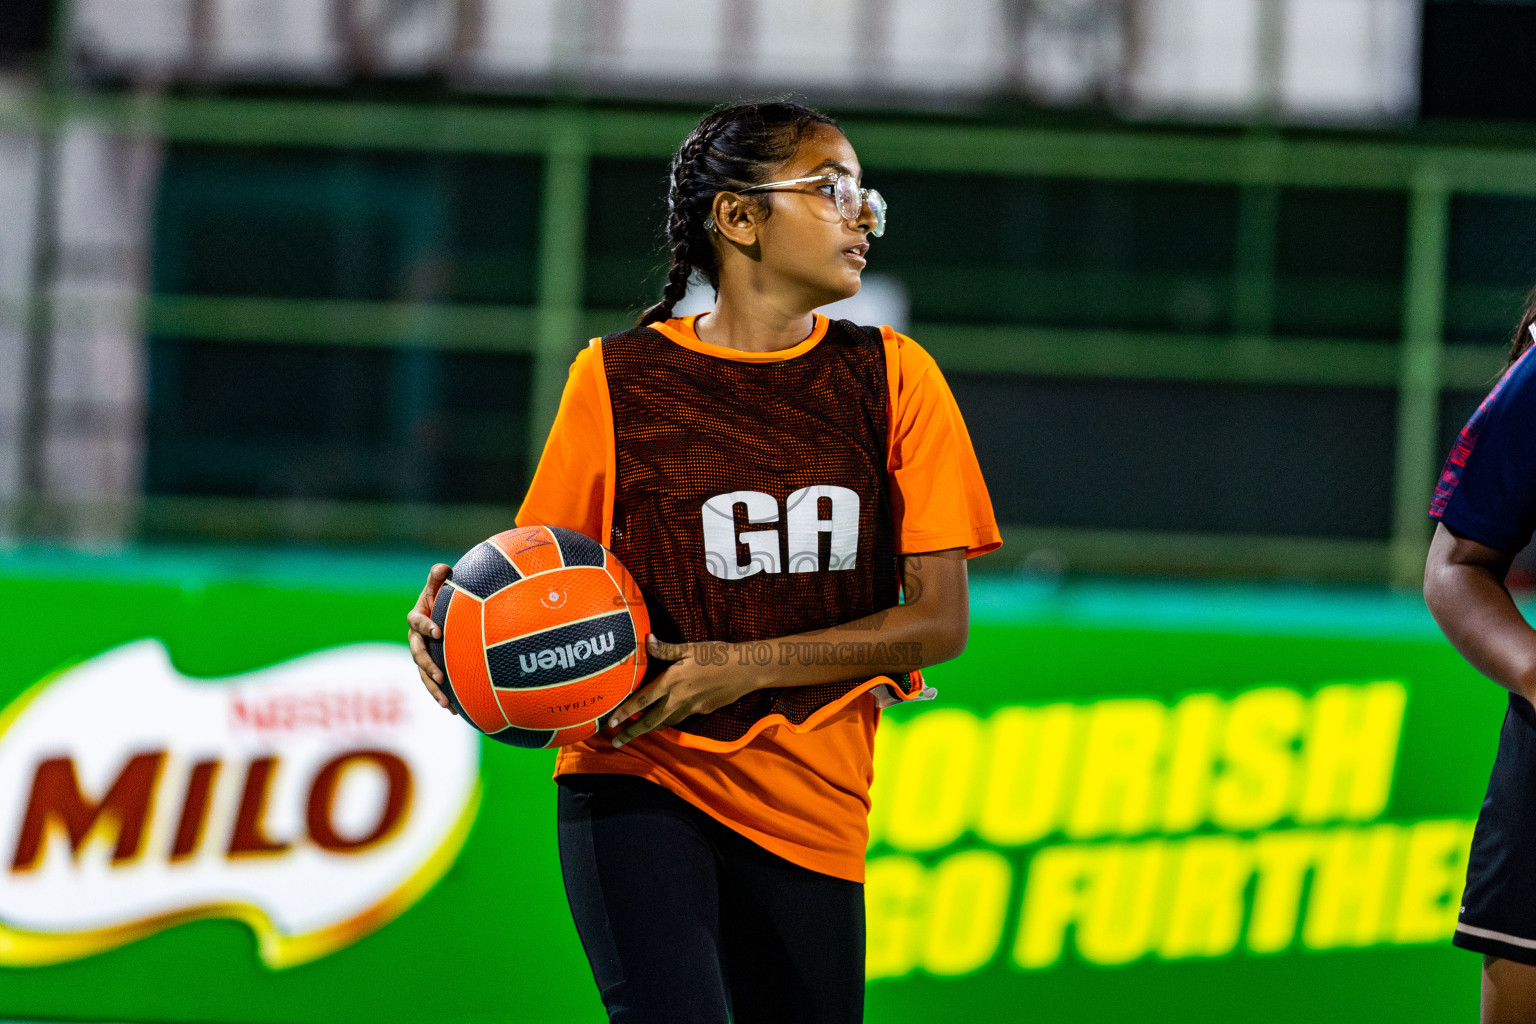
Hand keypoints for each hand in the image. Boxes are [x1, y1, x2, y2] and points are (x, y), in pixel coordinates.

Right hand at [406, 563, 455, 713]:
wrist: (440, 614)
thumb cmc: (440, 598)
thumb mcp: (438, 587)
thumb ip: (438, 577)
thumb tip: (444, 567)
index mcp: (417, 619)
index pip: (417, 622)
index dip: (426, 626)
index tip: (439, 631)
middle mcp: (416, 639)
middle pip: (418, 654)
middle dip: (428, 666)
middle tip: (440, 675)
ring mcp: (422, 655)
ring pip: (424, 674)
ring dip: (433, 689)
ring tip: (446, 703)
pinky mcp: (430, 668)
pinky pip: (433, 683)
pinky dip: (442, 695)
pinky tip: (454, 710)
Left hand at [605, 635, 754, 746]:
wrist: (745, 671)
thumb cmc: (717, 655)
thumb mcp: (690, 648)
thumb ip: (666, 649)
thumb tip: (647, 640)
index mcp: (671, 682)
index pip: (642, 702)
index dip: (624, 713)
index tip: (610, 723)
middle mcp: (677, 700)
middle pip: (649, 722)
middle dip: (632, 733)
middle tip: (616, 742)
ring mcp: (690, 708)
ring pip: (664, 724)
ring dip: (648, 730)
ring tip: (635, 734)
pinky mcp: (701, 711)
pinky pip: (678, 720)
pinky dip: (666, 723)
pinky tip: (663, 721)